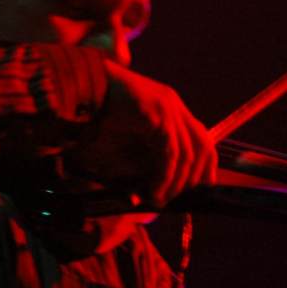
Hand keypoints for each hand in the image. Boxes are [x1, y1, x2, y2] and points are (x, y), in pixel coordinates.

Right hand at [67, 60, 216, 204]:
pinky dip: (164, 177)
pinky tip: (154, 191)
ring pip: (187, 154)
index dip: (204, 165)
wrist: (82, 87)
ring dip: (175, 183)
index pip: (201, 138)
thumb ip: (145, 154)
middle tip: (178, 199)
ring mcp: (168, 108)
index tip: (199, 188)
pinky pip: (170, 153)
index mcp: (170, 106)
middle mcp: (173, 105)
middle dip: (194, 178)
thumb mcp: (128, 135)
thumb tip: (156, 185)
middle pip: (202, 146)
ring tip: (160, 199)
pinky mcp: (157, 115)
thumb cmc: (100, 113)